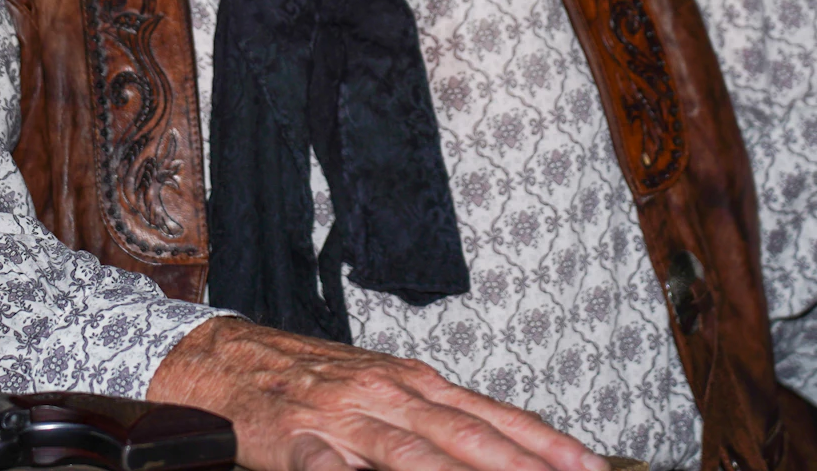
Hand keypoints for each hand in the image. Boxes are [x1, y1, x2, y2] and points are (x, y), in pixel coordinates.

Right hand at [146, 317, 610, 470]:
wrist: (228, 358)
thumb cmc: (309, 379)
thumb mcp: (382, 389)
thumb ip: (434, 420)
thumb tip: (497, 446)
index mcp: (413, 382)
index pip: (492, 416)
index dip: (543, 442)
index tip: (588, 465)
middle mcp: (389, 394)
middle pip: (468, 435)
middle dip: (524, 463)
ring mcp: (345, 417)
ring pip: (414, 453)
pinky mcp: (299, 441)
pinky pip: (333, 470)